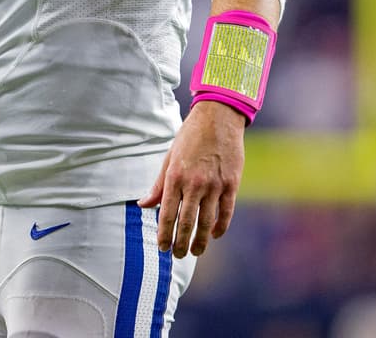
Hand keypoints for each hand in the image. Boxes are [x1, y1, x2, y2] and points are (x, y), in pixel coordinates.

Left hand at [138, 99, 246, 257]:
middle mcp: (194, 183)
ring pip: (208, 221)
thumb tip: (143, 204)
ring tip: (196, 252)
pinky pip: (226, 211)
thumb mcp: (169, 158)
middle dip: (181, 242)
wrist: (218, 119)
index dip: (164, 233)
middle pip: (187, 222)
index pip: (167, 213)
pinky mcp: (232, 184)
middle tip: (177, 256)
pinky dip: (221, 226)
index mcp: (175, 176)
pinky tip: (216, 235)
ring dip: (201, 240)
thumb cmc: (189, 138)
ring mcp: (215, 185)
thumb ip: (158, 185)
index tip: (161, 248)